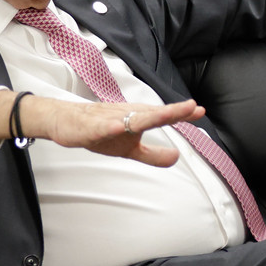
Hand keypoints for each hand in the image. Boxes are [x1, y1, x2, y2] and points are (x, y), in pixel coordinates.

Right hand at [0, 91, 207, 166]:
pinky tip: (119, 127)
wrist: (65, 122)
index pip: (162, 117)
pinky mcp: (88, 127)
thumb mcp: (130, 149)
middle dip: (170, 111)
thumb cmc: (101, 131)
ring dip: (146, 115)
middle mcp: (125, 115)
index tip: (200, 111)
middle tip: (190, 107)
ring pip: (128, 117)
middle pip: (151, 114)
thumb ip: (153, 155)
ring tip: (166, 114)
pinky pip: (100, 127)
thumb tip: (176, 158)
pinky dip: (109, 126)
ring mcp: (107, 120)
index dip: (181, 114)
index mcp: (136, 119)